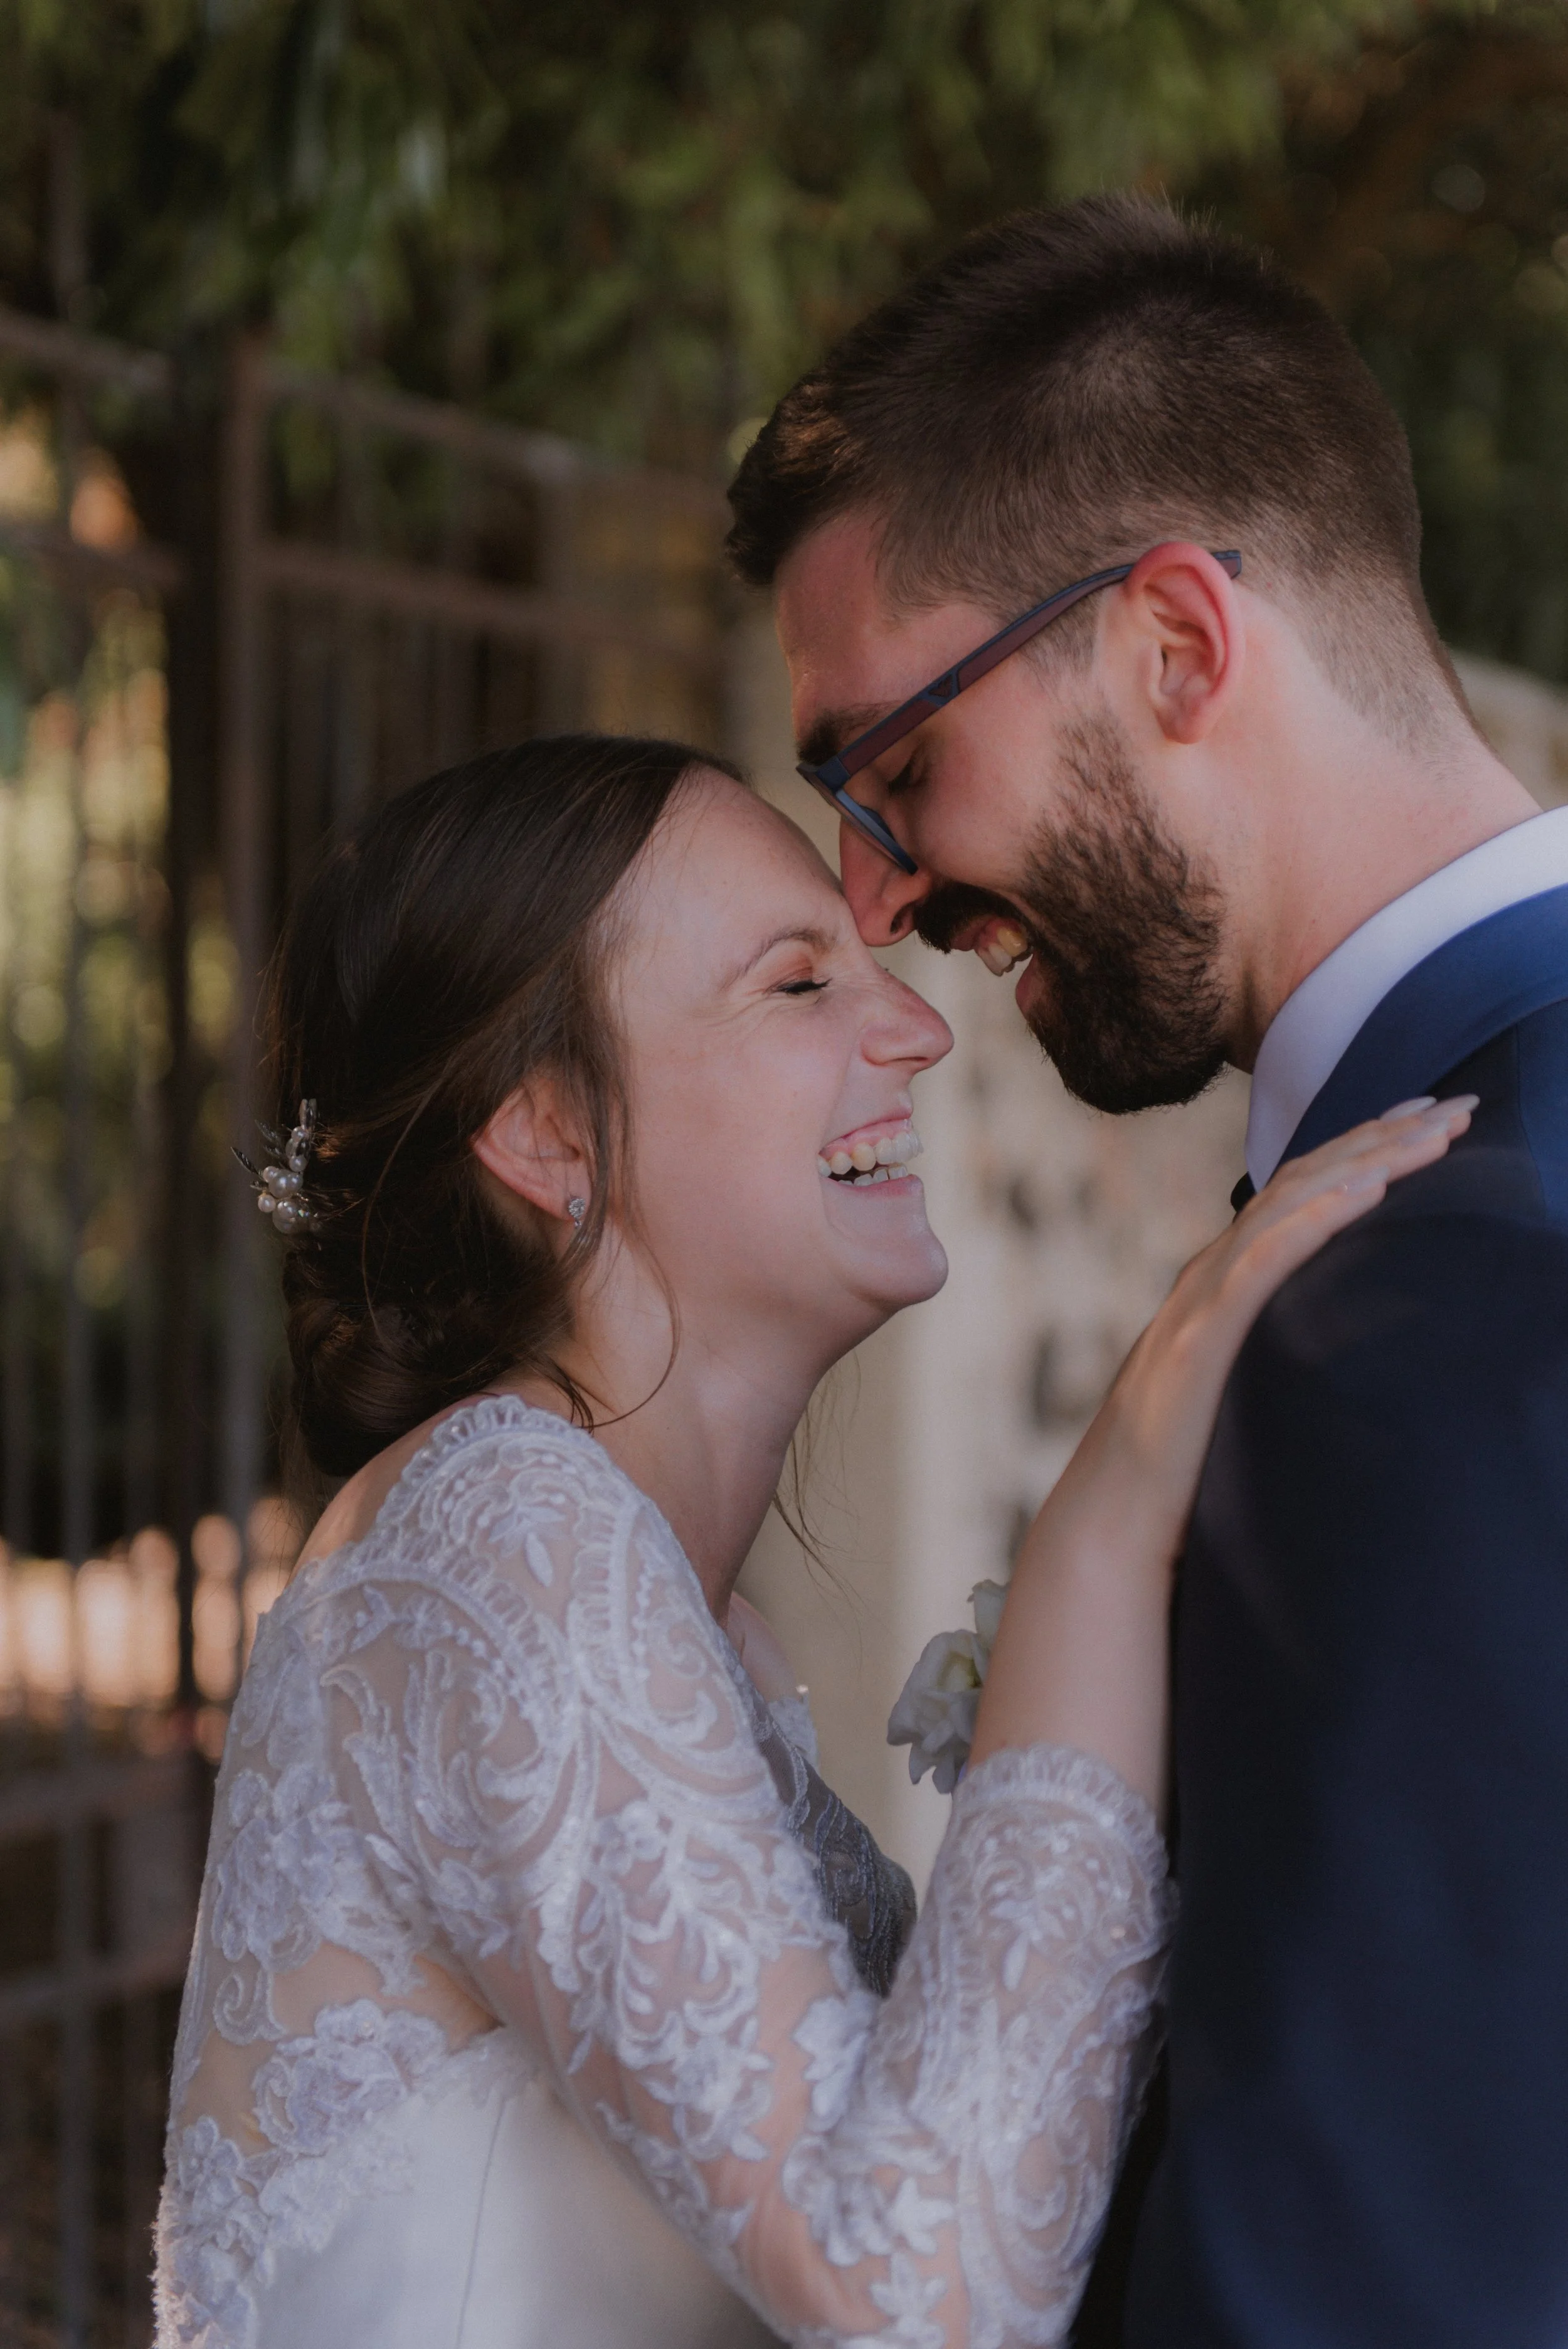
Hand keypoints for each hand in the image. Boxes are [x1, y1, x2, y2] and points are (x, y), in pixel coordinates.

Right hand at [969, 1095, 1475, 1810]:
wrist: (1110, 1539)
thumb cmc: (1180, 1486)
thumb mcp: (1243, 1405)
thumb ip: (1274, 1363)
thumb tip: (1344, 1355)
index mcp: (1220, 1294)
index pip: (1299, 1203)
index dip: (1361, 1157)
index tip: (1425, 1127)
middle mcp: (1208, 1283)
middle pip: (1302, 1186)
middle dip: (1380, 1137)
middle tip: (1453, 1102)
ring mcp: (1199, 1307)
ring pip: (1288, 1208)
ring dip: (1364, 1161)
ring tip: (1431, 1131)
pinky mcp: (1199, 1343)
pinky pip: (1263, 1263)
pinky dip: (1316, 1218)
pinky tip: (1368, 1189)